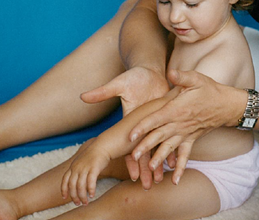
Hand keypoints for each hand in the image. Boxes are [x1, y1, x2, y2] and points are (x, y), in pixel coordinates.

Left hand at [61, 140, 109, 205]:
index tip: (65, 197)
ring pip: (80, 186)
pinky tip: (92, 195)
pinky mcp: (94, 168)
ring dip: (82, 196)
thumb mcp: (82, 161)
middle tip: (78, 203)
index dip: (64, 189)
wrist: (103, 146)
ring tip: (85, 202)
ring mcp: (85, 168)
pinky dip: (91, 190)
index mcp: (73, 166)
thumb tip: (77, 180)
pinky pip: (91, 182)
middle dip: (74, 196)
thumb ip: (78, 170)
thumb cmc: (94, 155)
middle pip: (72, 185)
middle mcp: (77, 168)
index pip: (64, 180)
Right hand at [81, 66, 169, 188]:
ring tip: (162, 180)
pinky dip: (173, 149)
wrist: (149, 71)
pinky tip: (176, 164)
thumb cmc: (133, 76)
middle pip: (144, 150)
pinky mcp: (164, 119)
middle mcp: (142, 126)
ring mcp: (154, 123)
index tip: (133, 175)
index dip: (131, 160)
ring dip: (159, 163)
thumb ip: (103, 92)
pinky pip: (169, 136)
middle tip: (148, 186)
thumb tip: (82, 96)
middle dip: (146, 168)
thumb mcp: (119, 84)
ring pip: (157, 147)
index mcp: (132, 121)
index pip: (130, 144)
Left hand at [129, 69, 245, 184]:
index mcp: (177, 109)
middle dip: (145, 146)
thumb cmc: (209, 89)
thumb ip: (182, 76)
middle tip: (133, 157)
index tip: (131, 135)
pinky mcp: (192, 139)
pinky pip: (185, 155)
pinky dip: (180, 167)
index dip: (143, 126)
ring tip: (150, 170)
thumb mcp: (196, 78)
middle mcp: (180, 124)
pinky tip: (175, 181)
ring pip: (169, 148)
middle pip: (159, 136)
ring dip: (159, 159)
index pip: (156, 119)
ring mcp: (186, 133)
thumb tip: (170, 72)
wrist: (226, 105)